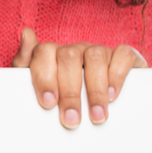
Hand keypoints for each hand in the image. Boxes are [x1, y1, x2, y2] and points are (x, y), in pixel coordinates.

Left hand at [14, 29, 143, 127]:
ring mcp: (100, 50)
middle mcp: (76, 49)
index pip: (44, 52)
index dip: (45, 76)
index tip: (48, 103)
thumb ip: (25, 63)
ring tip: (95, 114)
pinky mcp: (126, 56)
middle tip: (71, 119)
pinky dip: (117, 75)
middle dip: (70, 92)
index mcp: (53, 54)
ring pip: (96, 56)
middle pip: (69, 57)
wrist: (99, 104)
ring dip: (95, 89)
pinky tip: (113, 95)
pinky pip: (123, 55)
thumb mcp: (36, 86)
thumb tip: (26, 33)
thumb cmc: (61, 95)